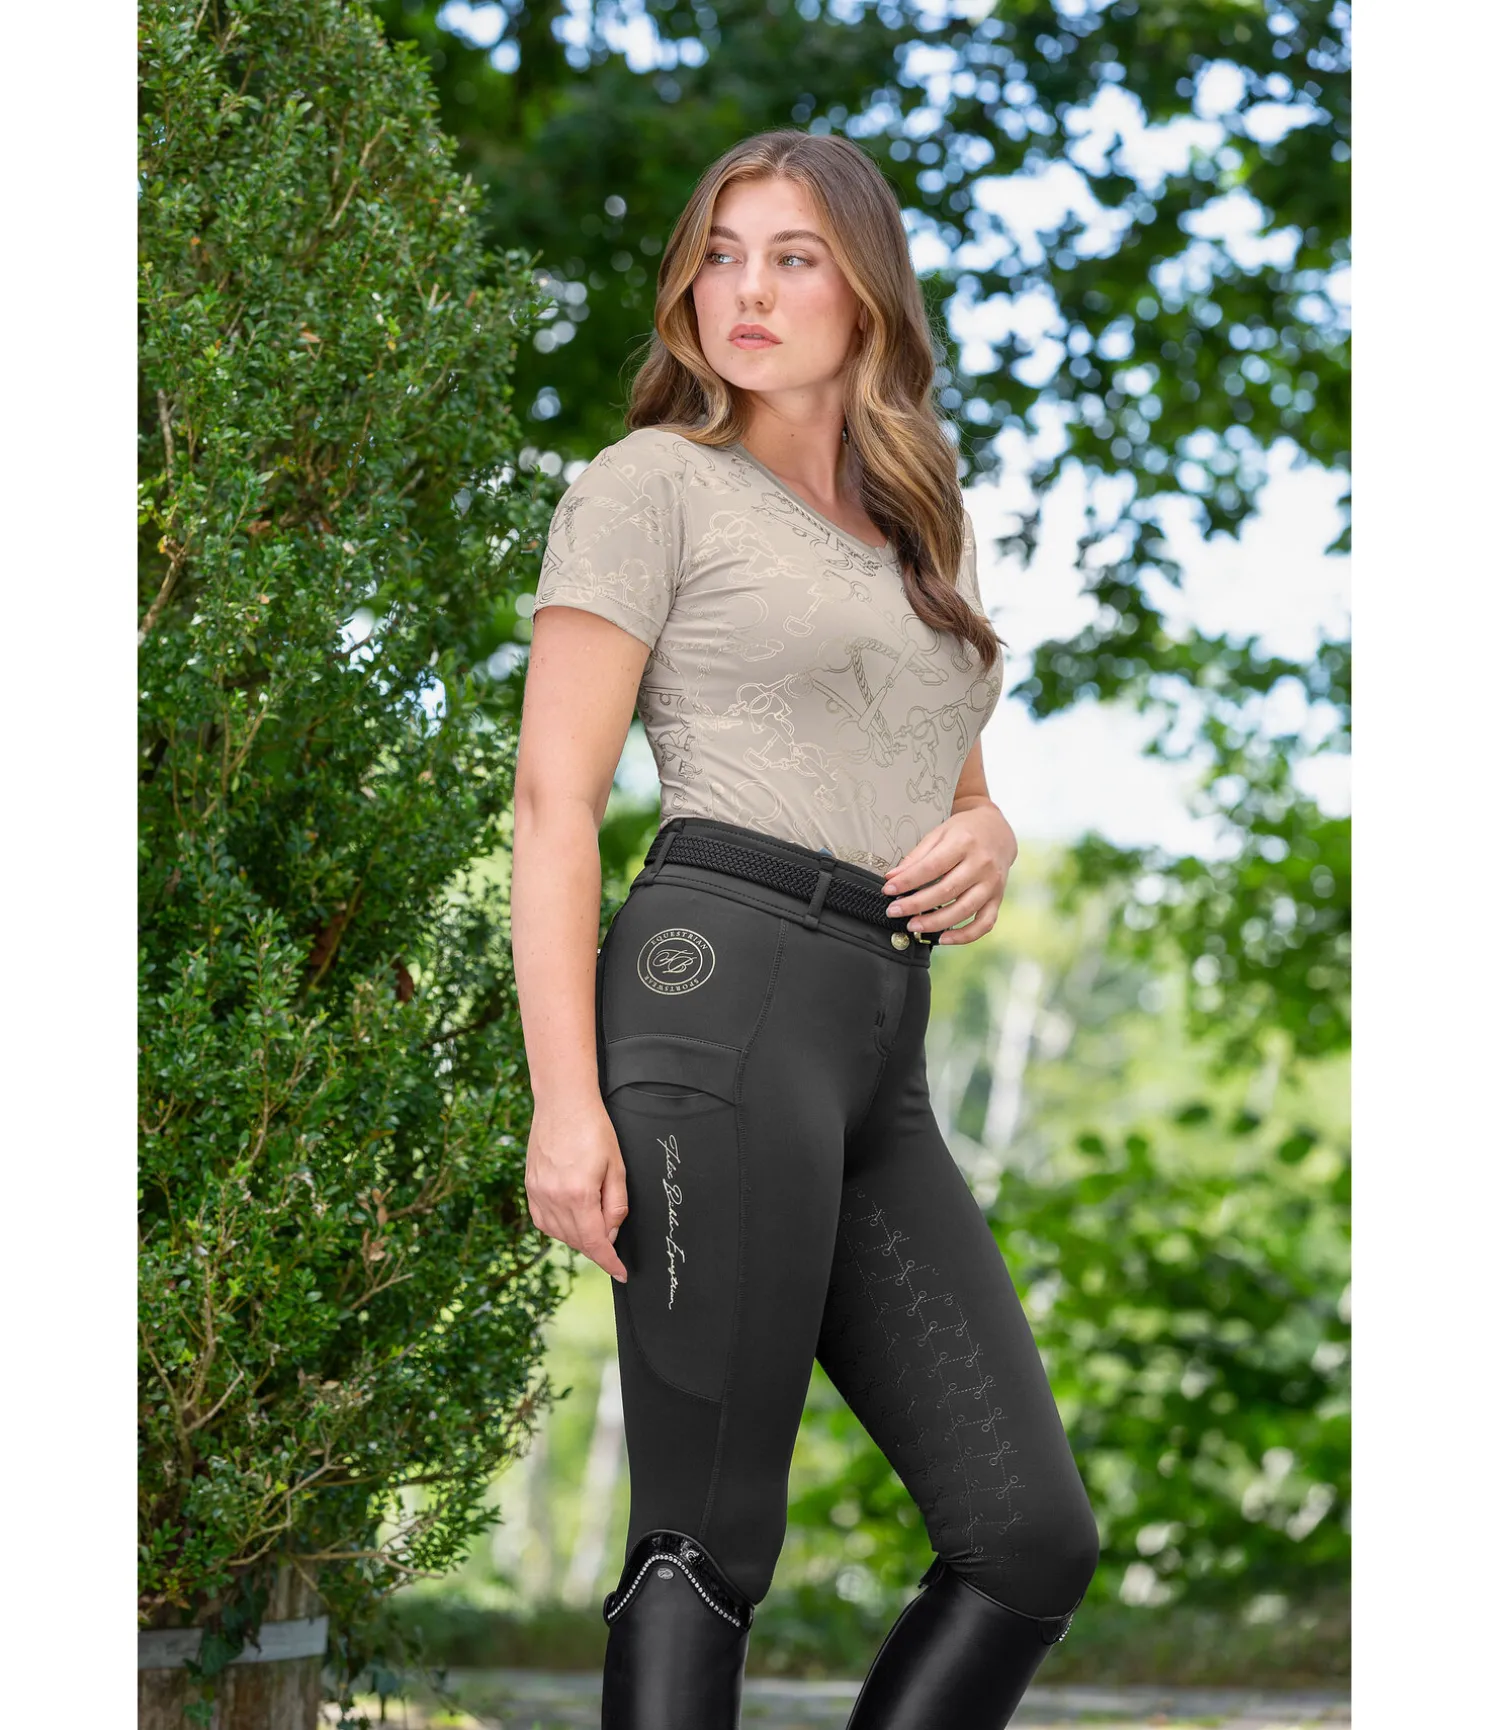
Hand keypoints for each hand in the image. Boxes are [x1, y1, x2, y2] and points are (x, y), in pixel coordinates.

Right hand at [525, 1096, 629, 1281]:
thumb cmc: (594, 1129)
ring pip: (559, 1234)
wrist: (563, 1102)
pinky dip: (558, 1227)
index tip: (621, 1272)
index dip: (609, 1262)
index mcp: (579, 1194)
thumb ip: (616, 1205)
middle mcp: (554, 1198)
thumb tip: (611, 1233)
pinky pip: (543, 1221)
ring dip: (578, 1237)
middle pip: (577, 1241)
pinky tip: (570, 1218)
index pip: (595, 1243)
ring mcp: (538, 1193)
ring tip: (593, 1221)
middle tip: (612, 1231)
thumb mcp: (616, 1167)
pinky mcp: (530, 1186)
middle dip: (597, 1245)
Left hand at [880, 801, 1017, 945]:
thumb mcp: (939, 834)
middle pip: (946, 891)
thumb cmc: (964, 832)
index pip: (932, 867)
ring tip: (913, 926)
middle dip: (916, 905)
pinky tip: (943, 938)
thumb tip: (892, 878)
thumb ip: (917, 857)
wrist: (998, 831)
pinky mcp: (997, 898)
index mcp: (963, 843)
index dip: (908, 881)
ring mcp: (992, 883)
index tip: (888, 890)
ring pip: (964, 910)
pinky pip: (984, 923)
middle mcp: (981, 864)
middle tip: (894, 912)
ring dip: (936, 923)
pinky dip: (965, 936)